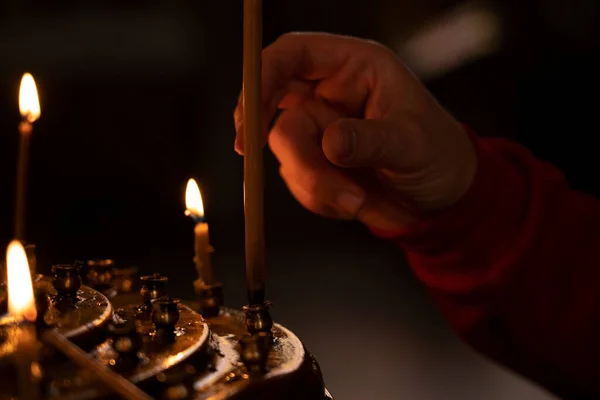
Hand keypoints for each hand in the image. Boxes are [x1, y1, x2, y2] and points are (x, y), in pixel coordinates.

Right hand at [233, 33, 476, 230]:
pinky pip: (296, 181)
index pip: (292, 54)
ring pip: (285, 153)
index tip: (249, 121)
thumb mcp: (414, 145)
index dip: (261, 77)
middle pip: (276, 109)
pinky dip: (320, 199)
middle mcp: (329, 93)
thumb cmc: (437, 155)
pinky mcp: (315, 162)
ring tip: (359, 201)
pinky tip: (354, 202)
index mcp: (354, 68)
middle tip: (315, 183)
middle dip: (294, 153)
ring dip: (317, 185)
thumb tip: (330, 144)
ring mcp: (319, 130)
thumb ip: (372, 141)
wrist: (440, 197)